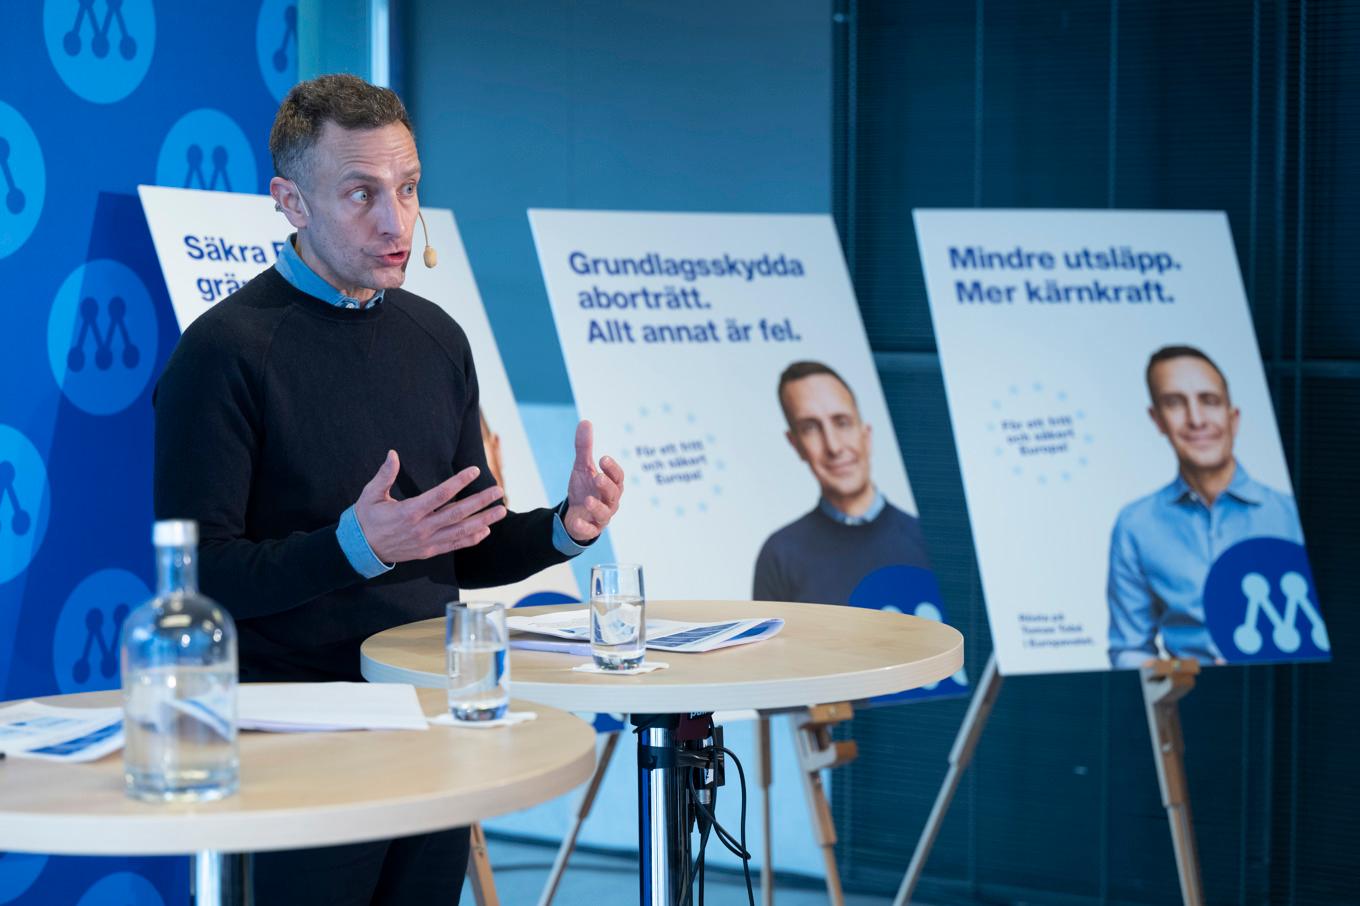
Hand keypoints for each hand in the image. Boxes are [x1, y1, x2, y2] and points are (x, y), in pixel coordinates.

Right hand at [354, 450, 506, 563]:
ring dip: (483, 520)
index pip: (441, 494)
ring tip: (501, 511)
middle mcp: (422, 528)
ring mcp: (427, 542)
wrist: (360, 549)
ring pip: (461, 531)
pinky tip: (486, 530)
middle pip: (458, 513)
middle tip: (499, 491)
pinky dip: (471, 539)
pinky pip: (454, 545)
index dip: (459, 482)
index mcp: (409, 511)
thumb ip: (384, 475)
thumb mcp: (370, 494)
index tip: (475, 470)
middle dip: (480, 501)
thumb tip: (392, 454)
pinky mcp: (429, 551)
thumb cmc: (366, 518)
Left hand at [563, 420, 623, 542]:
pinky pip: (589, 531)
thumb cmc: (585, 489)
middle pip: (614, 495)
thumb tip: (585, 421)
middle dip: (607, 486)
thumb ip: (585, 447)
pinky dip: (584, 526)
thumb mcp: (582, 467)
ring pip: (604, 514)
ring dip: (597, 507)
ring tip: (588, 499)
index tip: (603, 458)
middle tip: (597, 477)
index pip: (618, 477)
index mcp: (611, 486)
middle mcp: (610, 502)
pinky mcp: (590, 530)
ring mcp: (600, 517)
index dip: (612, 469)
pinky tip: (576, 520)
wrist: (575, 513)